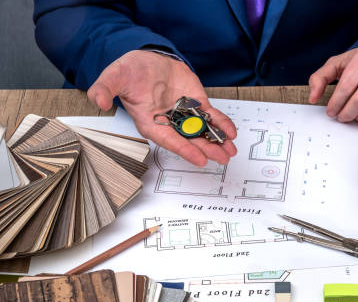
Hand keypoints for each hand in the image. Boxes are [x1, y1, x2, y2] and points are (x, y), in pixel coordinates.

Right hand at [87, 50, 236, 166]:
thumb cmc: (129, 72)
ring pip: (202, 130)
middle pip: (189, 139)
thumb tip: (99, 100)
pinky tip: (231, 132)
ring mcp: (184, 114)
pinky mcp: (196, 104)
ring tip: (230, 151)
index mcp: (149, 122)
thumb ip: (105, 89)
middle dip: (206, 149)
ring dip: (217, 141)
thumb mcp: (114, 77)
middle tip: (221, 158)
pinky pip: (211, 116)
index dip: (184, 149)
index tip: (198, 159)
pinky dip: (221, 123)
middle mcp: (168, 122)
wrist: (145, 58)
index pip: (168, 140)